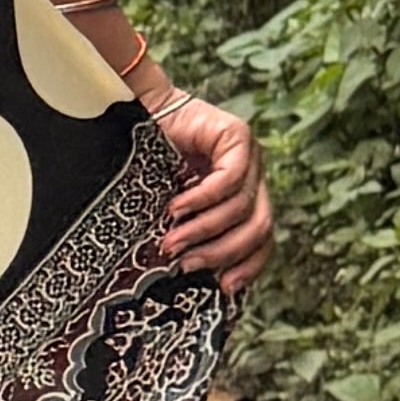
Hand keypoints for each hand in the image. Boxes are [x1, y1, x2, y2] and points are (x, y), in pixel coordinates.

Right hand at [147, 87, 271, 294]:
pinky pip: (228, 180)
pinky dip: (202, 200)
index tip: (225, 290)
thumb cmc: (145, 163)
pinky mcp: (238, 137)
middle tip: (188, 265)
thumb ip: (188, 231)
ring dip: (205, 230)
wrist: (136, 110)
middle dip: (224, 253)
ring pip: (244, 208)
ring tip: (173, 240)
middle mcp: (254, 177)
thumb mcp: (171, 207)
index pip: (263, 239)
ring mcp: (250, 156)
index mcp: (244, 197)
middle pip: (259, 228)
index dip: (250, 266)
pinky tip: (176, 208)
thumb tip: (186, 275)